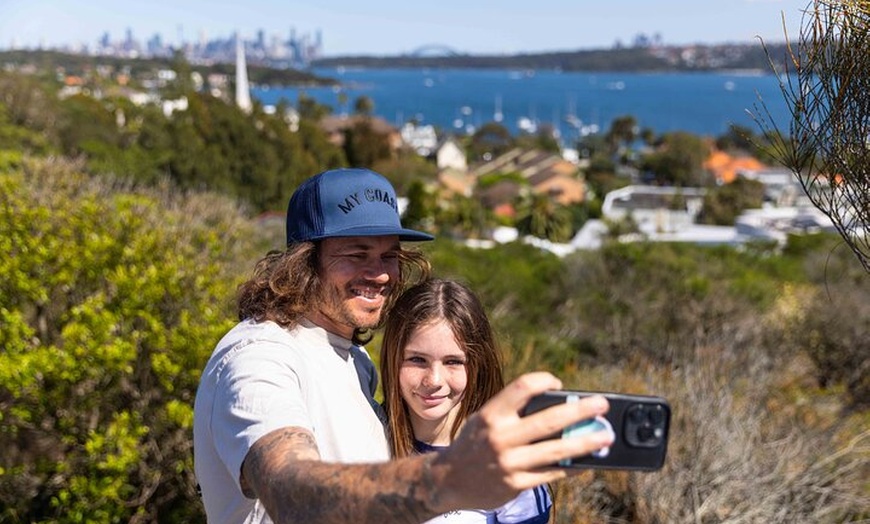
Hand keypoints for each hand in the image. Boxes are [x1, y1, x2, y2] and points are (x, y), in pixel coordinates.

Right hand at [429, 372, 612, 510]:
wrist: (448, 480)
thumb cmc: (474, 444)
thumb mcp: (485, 420)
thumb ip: (514, 413)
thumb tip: (560, 408)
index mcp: (491, 414)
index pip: (522, 387)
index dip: (544, 381)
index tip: (559, 384)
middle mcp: (499, 437)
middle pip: (548, 420)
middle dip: (579, 411)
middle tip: (601, 405)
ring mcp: (508, 462)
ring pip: (556, 451)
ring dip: (585, 443)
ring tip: (604, 437)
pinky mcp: (515, 484)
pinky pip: (550, 474)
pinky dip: (571, 468)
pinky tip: (585, 462)